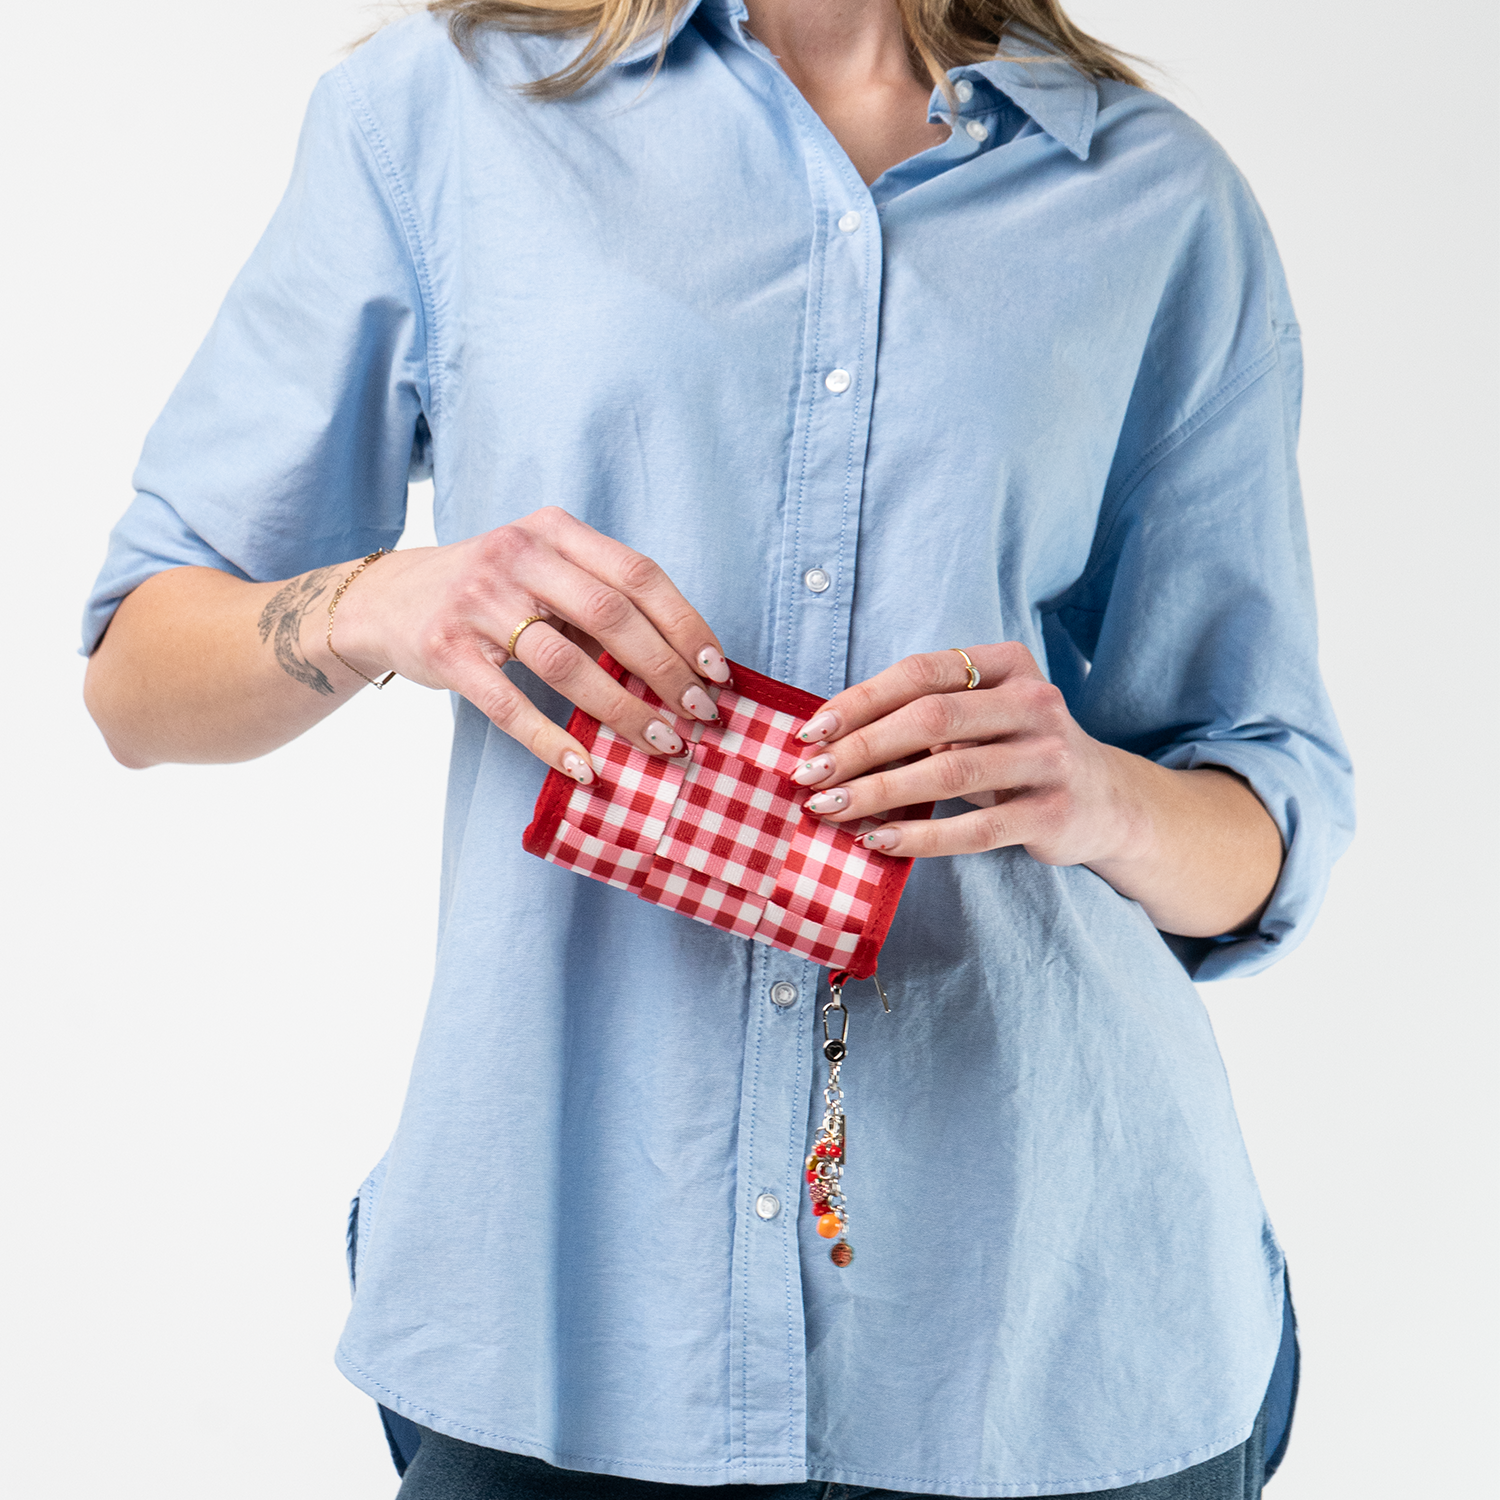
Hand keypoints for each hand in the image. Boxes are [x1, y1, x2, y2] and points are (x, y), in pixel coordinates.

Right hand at [330, 507, 730, 783]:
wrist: (387, 599)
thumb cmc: (491, 592)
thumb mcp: (542, 572)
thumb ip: (598, 602)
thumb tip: (680, 667)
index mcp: (554, 531)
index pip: (638, 574)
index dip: (684, 624)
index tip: (717, 669)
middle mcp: (517, 555)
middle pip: (611, 616)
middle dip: (665, 671)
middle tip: (700, 714)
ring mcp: (477, 602)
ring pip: (566, 663)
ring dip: (622, 710)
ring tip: (661, 743)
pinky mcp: (446, 650)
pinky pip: (509, 704)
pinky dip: (552, 741)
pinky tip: (588, 768)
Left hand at [785, 643, 1136, 863]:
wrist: (1107, 801)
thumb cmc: (1018, 752)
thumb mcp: (983, 716)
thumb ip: (926, 714)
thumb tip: (829, 737)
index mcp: (1008, 664)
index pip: (920, 673)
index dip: (860, 700)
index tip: (811, 731)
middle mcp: (1035, 702)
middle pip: (929, 719)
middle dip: (860, 748)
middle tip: (809, 774)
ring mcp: (1049, 758)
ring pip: (949, 773)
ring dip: (879, 793)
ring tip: (830, 808)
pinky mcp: (1053, 813)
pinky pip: (976, 828)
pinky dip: (921, 837)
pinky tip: (878, 841)